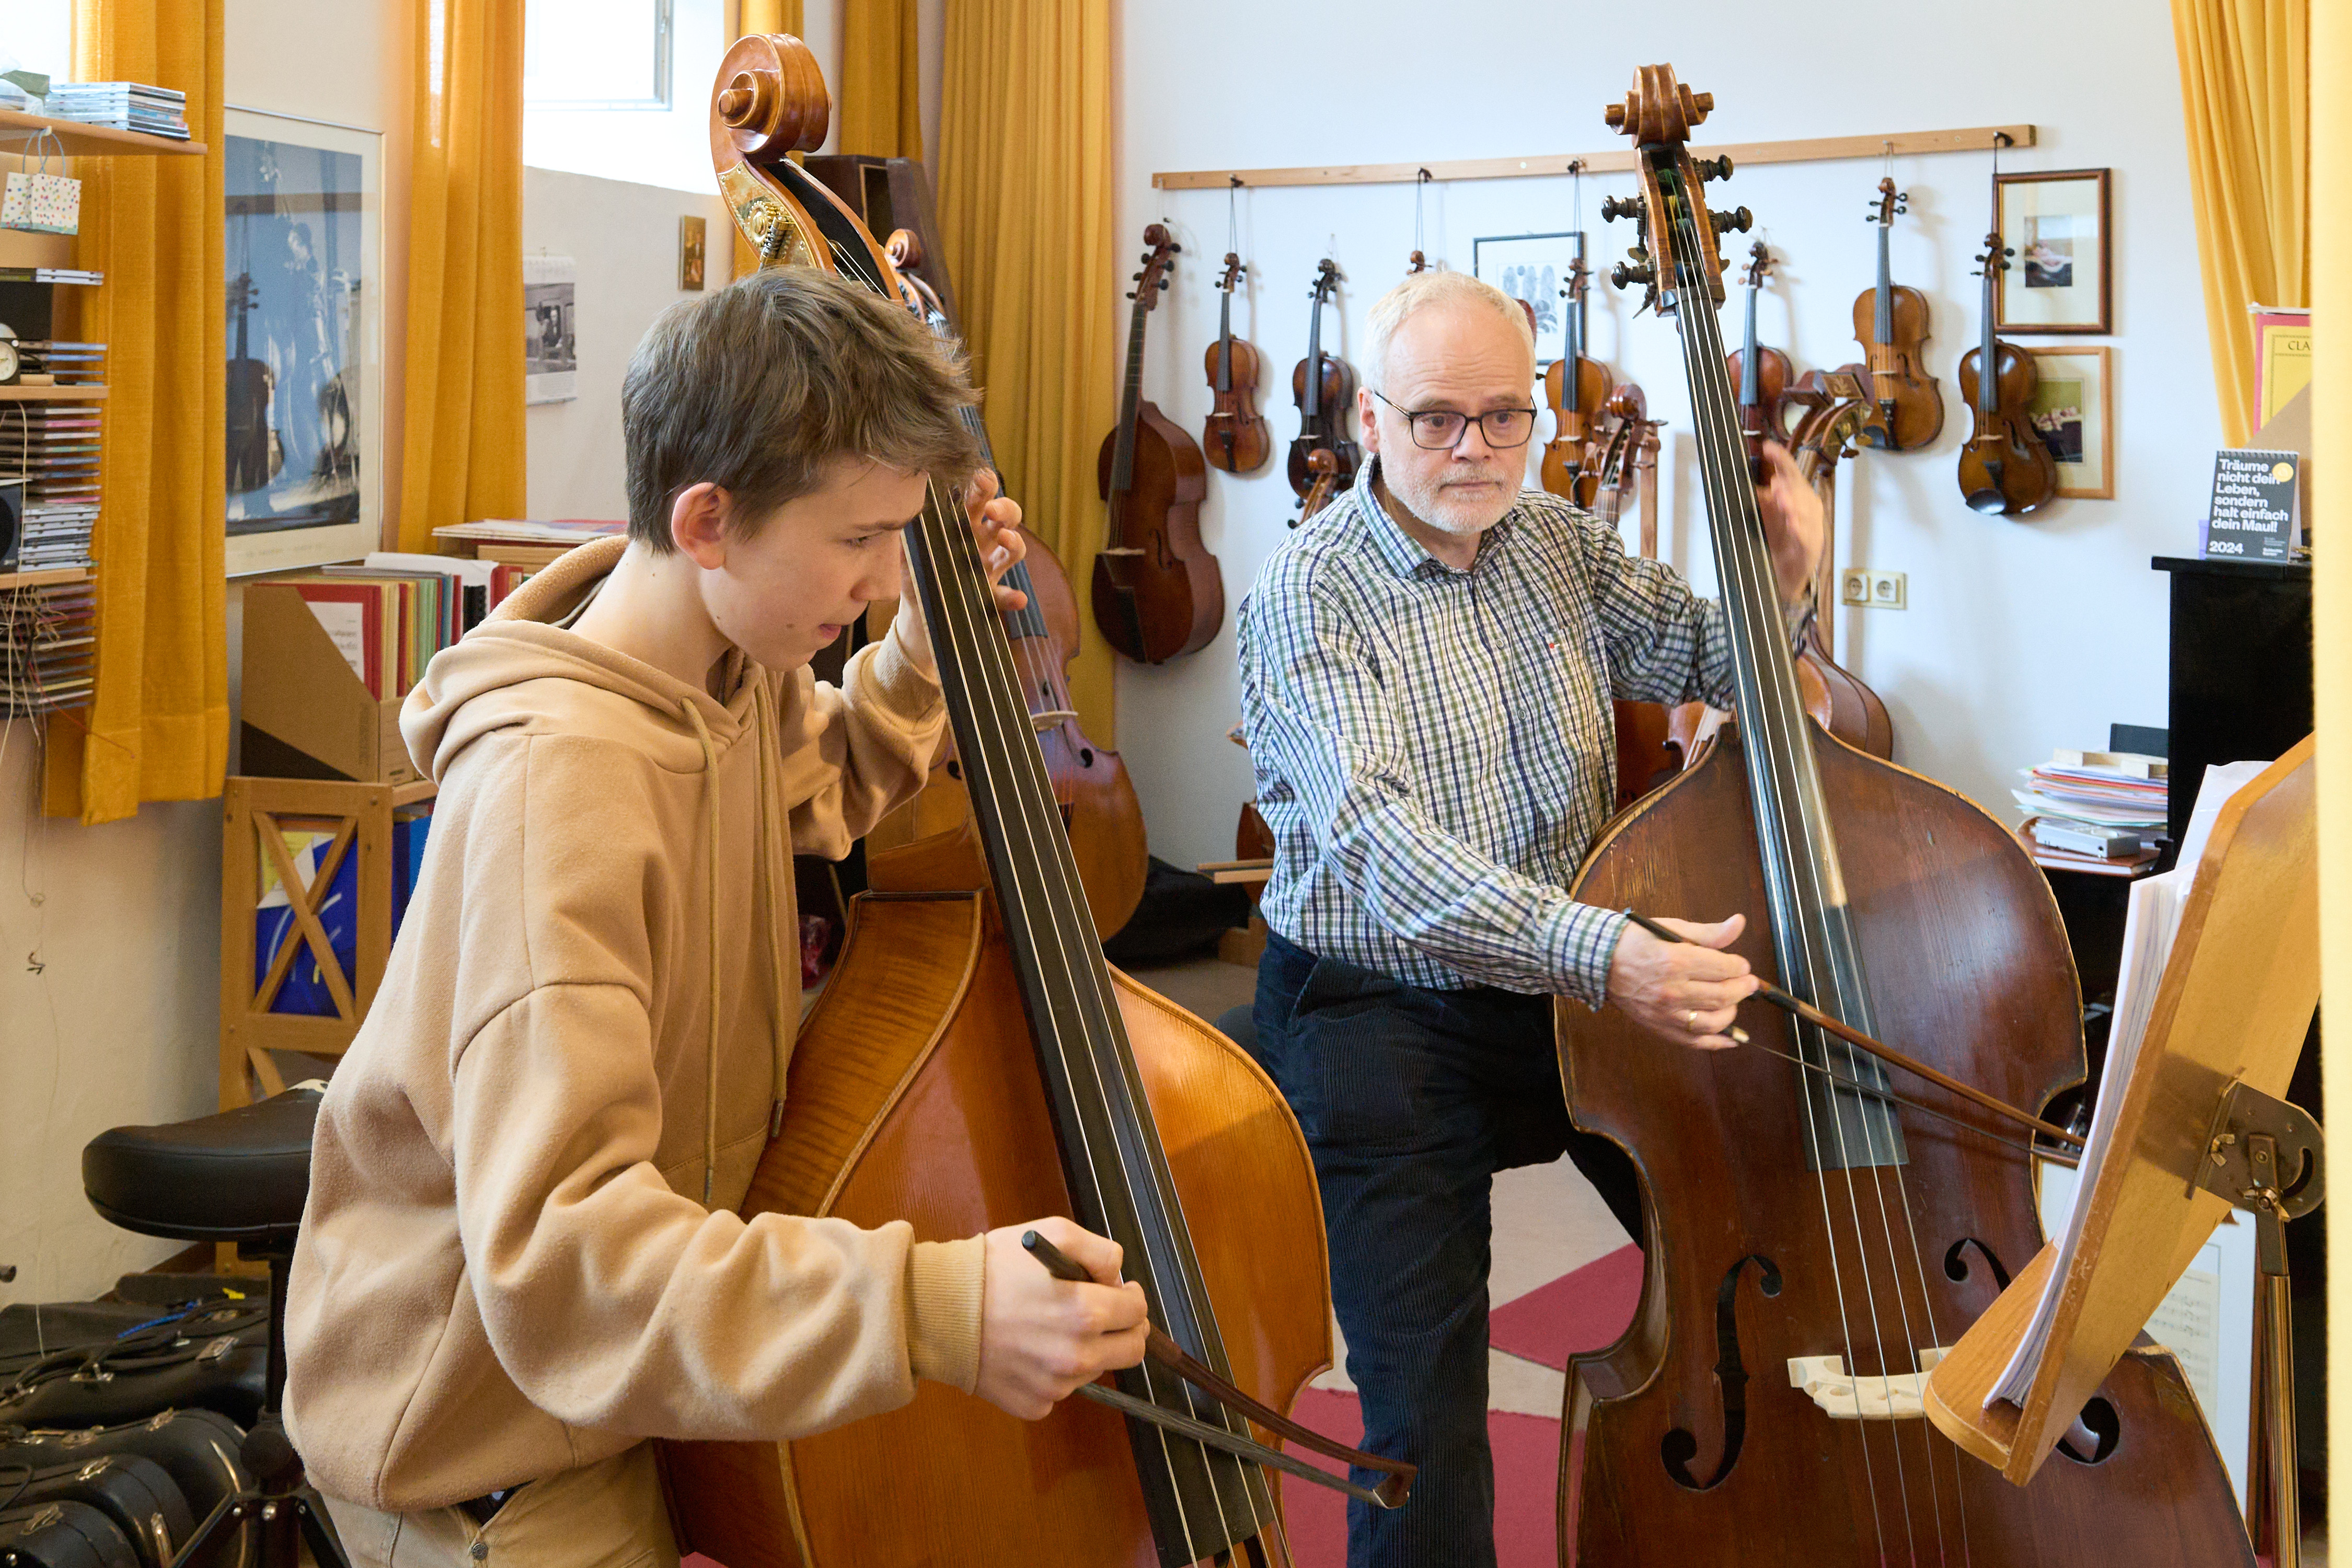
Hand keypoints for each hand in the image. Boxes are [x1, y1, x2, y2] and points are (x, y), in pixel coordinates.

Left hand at [895, 468, 1028, 669]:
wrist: (918, 612)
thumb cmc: (916, 571)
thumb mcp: (908, 548)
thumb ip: (906, 531)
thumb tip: (896, 514)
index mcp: (964, 521)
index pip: (980, 496)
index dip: (985, 484)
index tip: (980, 478)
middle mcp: (982, 540)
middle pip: (1007, 516)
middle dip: (1004, 508)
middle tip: (991, 511)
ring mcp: (989, 567)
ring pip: (1014, 549)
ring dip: (1014, 542)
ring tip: (1004, 539)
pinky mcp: (990, 596)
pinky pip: (1007, 596)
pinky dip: (1014, 597)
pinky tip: (1017, 598)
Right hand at [973, 1216, 1149, 1419]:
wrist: (939, 1309)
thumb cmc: (993, 1267)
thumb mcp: (1054, 1232)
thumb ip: (1100, 1251)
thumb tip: (1118, 1277)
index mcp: (1086, 1311)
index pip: (1138, 1312)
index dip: (1132, 1298)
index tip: (1122, 1293)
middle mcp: (1076, 1355)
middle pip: (1131, 1351)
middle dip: (1125, 1329)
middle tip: (1107, 1313)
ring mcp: (1055, 1386)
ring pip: (1095, 1370)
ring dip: (1087, 1348)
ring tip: (1051, 1325)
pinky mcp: (1034, 1405)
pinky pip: (1060, 1390)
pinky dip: (1053, 1371)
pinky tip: (1029, 1348)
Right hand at [1606, 913, 1758, 1049]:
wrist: (1599, 961)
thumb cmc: (1634, 941)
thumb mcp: (1671, 928)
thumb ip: (1708, 932)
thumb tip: (1738, 924)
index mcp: (1676, 961)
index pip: (1724, 967)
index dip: (1740, 966)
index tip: (1742, 965)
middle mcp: (1672, 990)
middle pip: (1723, 995)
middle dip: (1743, 988)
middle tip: (1748, 982)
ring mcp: (1665, 1013)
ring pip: (1713, 1021)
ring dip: (1732, 1012)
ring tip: (1733, 1002)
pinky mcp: (1660, 1027)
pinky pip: (1695, 1042)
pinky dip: (1718, 1043)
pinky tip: (1733, 1038)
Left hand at [1755, 441, 1823, 606]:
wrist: (1783, 575)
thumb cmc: (1777, 541)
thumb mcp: (1765, 515)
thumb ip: (1760, 497)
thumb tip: (1745, 479)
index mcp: (1796, 498)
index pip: (1790, 474)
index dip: (1782, 460)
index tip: (1768, 448)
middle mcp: (1807, 510)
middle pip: (1802, 491)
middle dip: (1789, 485)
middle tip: (1775, 482)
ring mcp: (1811, 530)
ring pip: (1808, 513)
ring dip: (1795, 504)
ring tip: (1782, 498)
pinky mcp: (1810, 550)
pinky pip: (1807, 539)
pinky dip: (1800, 531)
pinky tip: (1792, 524)